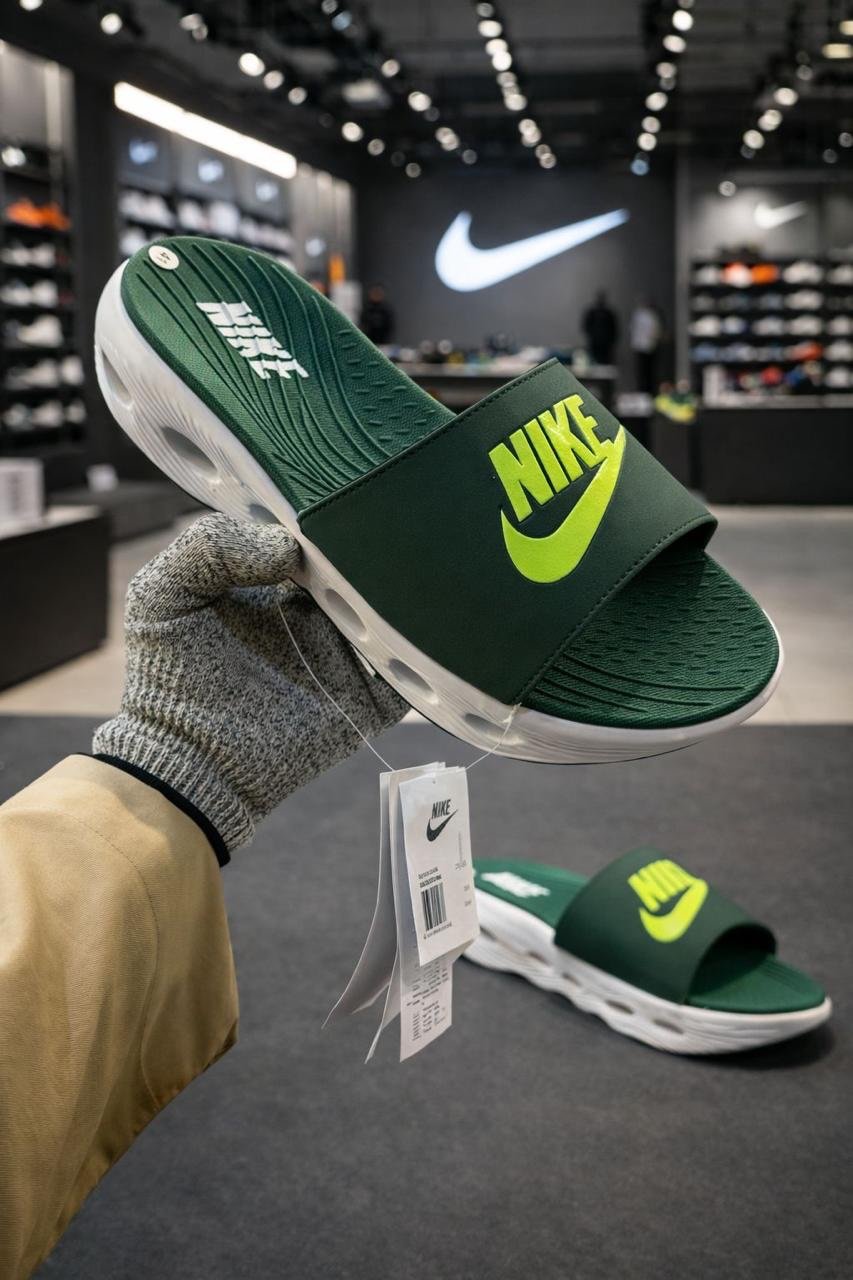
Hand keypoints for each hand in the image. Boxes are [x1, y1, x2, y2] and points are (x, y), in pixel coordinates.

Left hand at [93, 514, 406, 851]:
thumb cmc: (166, 674)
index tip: (340, 498)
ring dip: (406, 597)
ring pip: (394, 616)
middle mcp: (318, 615)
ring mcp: (345, 658)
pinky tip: (427, 631)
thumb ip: (210, 546)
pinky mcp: (366, 704)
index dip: (327, 517)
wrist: (185, 763)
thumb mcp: (163, 593)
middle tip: (391, 522)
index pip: (315, 538)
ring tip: (415, 568)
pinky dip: (426, 658)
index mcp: (275, 582)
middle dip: (377, 550)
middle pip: (362, 572)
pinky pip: (410, 676)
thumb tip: (292, 546)